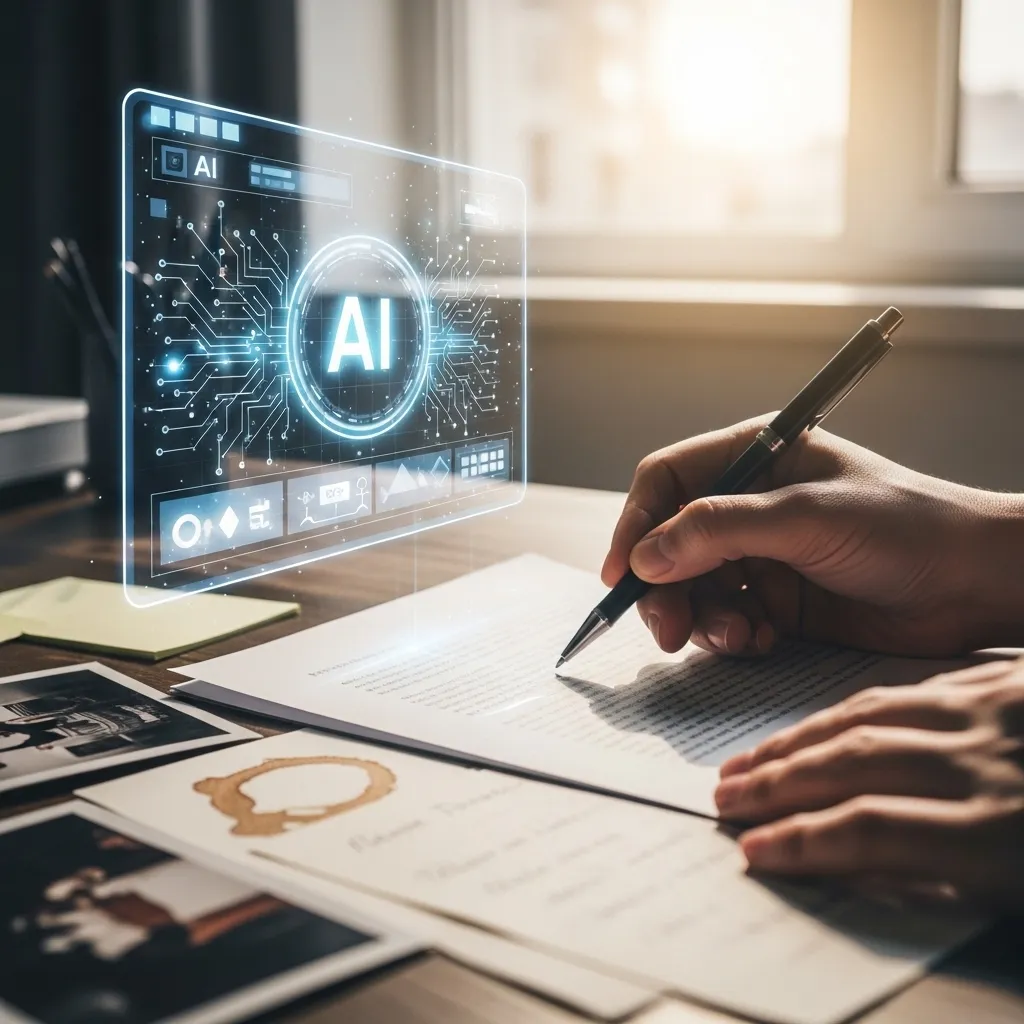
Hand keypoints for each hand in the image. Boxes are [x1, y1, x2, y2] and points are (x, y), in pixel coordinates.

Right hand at [602, 416, 1023, 657]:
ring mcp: (760, 554)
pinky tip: (763, 640)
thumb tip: (645, 557)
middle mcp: (748, 503)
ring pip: (691, 587)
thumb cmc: (907, 527)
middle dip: (663, 587)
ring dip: (700, 618)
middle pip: (668, 542)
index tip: (621, 573)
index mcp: (755, 456)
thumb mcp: (806, 519)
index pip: (666, 481)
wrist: (975, 584)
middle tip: (669, 630)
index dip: (635, 524)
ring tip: (738, 636)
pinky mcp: (775, 600)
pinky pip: (724, 619)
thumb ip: (720, 531)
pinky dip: (731, 636)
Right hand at [713, 658, 1023, 907]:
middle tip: (728, 796)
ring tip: (755, 758)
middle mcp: (991, 762)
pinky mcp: (1010, 681)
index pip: (872, 832)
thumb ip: (955, 886)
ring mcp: (998, 710)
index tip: (755, 852)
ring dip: (801, 739)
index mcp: (1005, 836)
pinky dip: (858, 705)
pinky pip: (913, 685)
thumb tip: (860, 878)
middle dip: (778, 782)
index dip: (802, 841)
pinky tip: (828, 718)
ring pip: (871, 717)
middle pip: (856, 764)